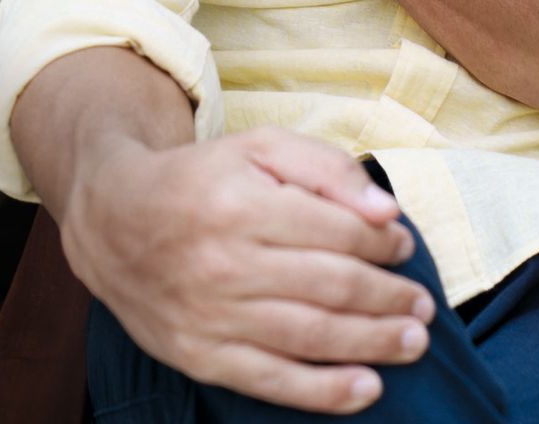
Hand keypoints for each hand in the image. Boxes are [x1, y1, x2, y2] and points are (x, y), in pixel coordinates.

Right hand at [63, 127, 434, 414]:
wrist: (115, 221)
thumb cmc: (201, 179)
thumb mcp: (259, 147)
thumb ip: (325, 167)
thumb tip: (385, 209)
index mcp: (243, 202)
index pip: (335, 229)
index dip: (381, 243)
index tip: (405, 246)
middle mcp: (226, 262)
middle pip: (329, 286)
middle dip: (388, 297)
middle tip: (424, 305)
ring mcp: (212, 315)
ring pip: (309, 336)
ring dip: (371, 343)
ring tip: (413, 340)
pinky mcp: (200, 355)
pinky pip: (271, 381)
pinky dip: (323, 391)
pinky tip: (366, 389)